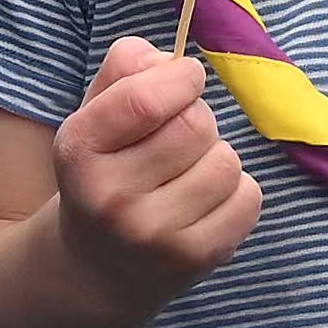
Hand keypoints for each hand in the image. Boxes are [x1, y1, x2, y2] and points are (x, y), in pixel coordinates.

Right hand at [53, 34, 260, 307]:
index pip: (145, 99)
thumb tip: (169, 59)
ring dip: (217, 157)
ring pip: (226, 162)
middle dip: (197, 117)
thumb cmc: (105, 172)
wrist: (96, 268)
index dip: (180, 77)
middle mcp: (110, 198)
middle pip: (195, 126)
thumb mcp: (93, 116)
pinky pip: (248, 198)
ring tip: (189, 172)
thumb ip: (124, 70)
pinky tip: (205, 202)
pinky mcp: (193, 260)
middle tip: (180, 135)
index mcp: (79, 150)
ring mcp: (152, 235)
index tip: (185, 78)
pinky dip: (237, 192)